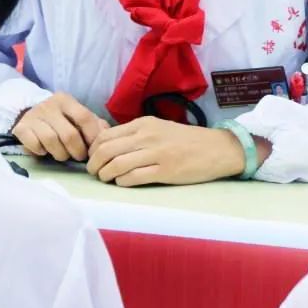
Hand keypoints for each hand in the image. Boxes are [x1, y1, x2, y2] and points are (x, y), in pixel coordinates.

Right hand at [12, 92, 109, 161]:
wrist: (31, 116)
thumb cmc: (61, 120)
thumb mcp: (78, 118)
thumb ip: (95, 124)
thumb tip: (106, 136)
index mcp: (66, 100)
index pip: (84, 118)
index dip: (92, 137)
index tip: (94, 150)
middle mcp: (49, 105)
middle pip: (69, 134)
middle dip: (77, 151)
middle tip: (79, 157)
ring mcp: (33, 116)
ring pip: (51, 141)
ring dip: (60, 154)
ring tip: (63, 156)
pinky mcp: (21, 128)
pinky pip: (34, 145)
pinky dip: (41, 152)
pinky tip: (44, 151)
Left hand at [87, 117, 247, 186]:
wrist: (215, 149)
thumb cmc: (185, 140)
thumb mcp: (158, 128)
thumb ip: (135, 134)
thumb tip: (107, 144)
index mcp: (143, 124)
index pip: (105, 135)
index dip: (93, 149)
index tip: (92, 158)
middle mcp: (147, 136)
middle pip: (106, 150)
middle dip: (94, 164)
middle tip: (94, 172)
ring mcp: (156, 154)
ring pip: (116, 165)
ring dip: (106, 175)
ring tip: (106, 179)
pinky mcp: (165, 171)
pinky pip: (133, 178)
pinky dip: (122, 182)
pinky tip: (122, 183)